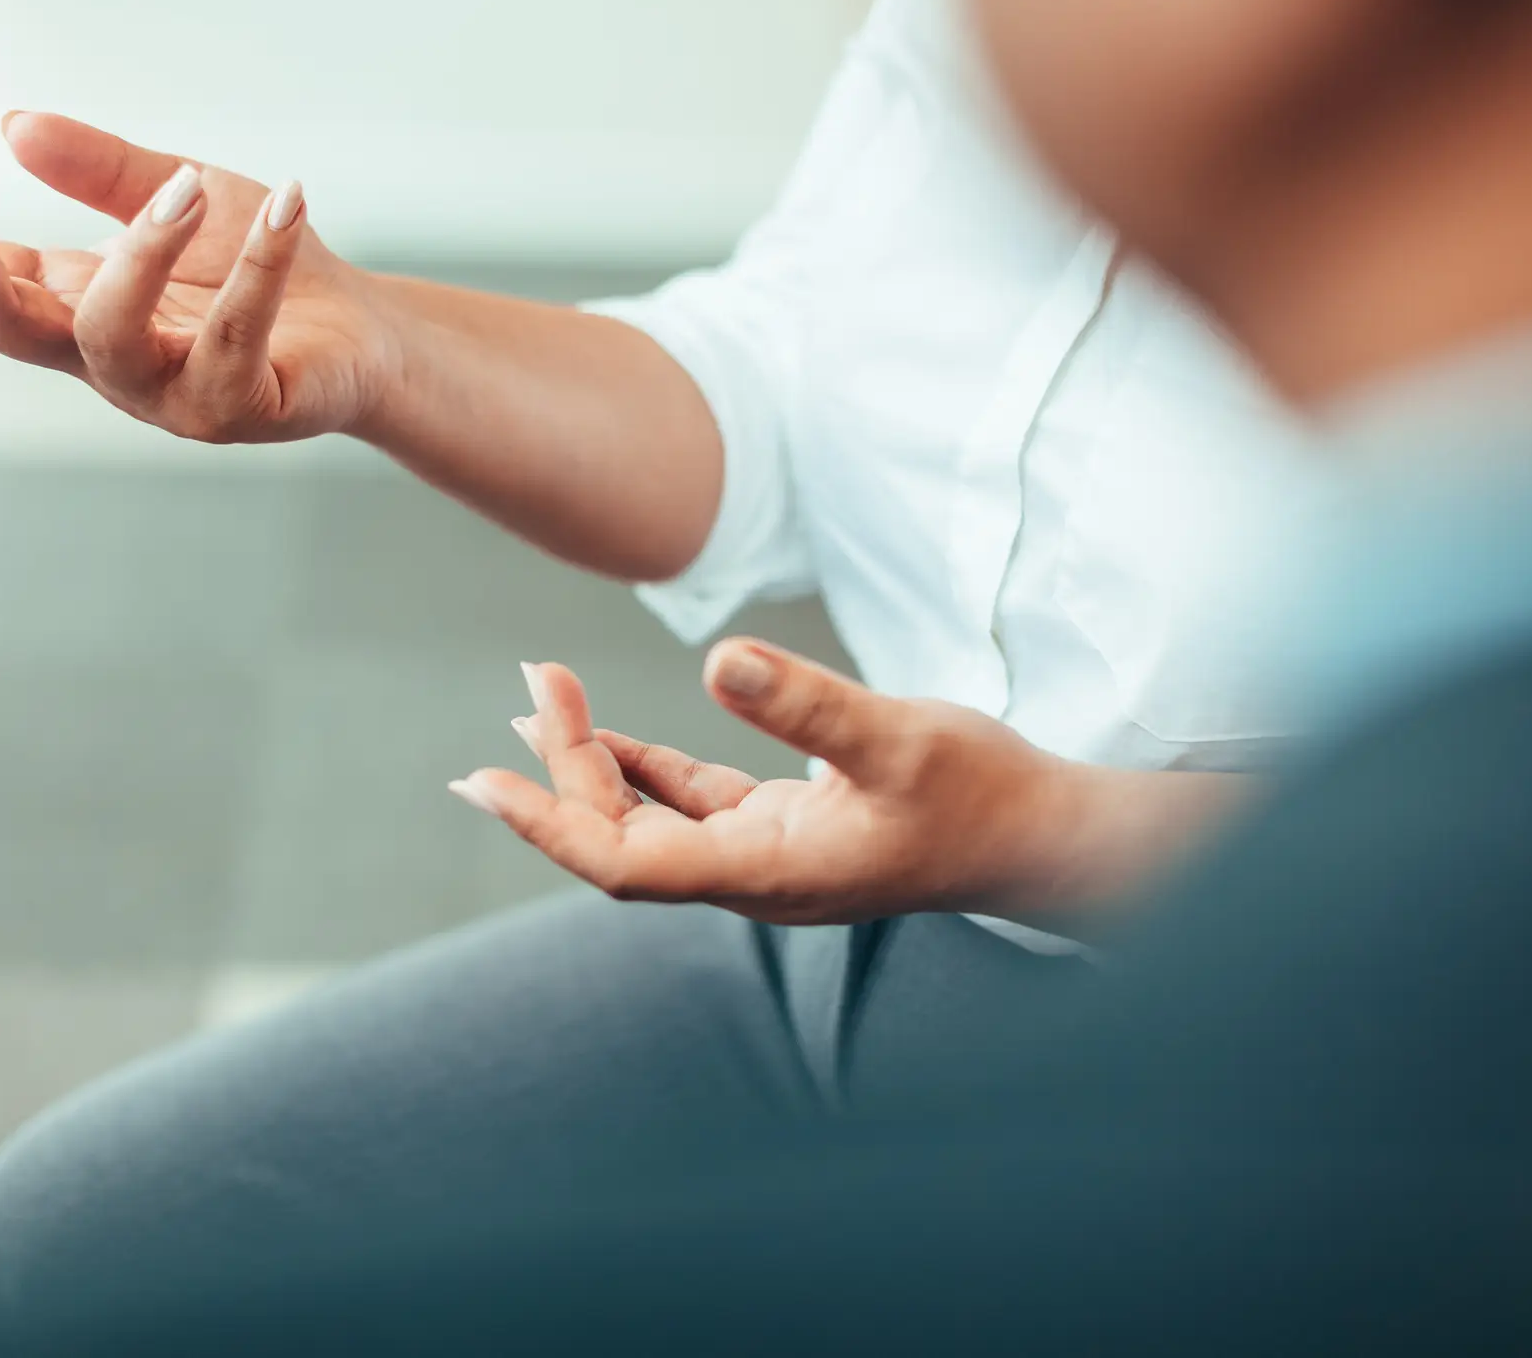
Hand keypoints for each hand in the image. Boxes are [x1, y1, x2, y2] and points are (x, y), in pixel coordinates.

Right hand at [0, 111, 397, 442]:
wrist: (360, 332)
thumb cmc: (260, 269)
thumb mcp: (180, 200)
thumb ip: (103, 172)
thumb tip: (14, 125)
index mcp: (81, 310)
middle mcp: (112, 362)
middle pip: (14, 334)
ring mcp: (171, 396)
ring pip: (111, 338)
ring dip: (139, 254)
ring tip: (183, 189)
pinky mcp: (242, 407)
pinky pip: (235, 338)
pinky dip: (260, 266)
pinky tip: (285, 203)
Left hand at [448, 641, 1107, 925]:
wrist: (1045, 841)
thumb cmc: (983, 796)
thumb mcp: (897, 736)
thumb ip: (807, 702)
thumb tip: (719, 656)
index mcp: (765, 870)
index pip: (621, 862)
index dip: (547, 823)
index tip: (486, 778)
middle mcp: (752, 875)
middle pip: (621, 837)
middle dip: (563, 768)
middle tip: (534, 679)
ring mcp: (768, 856)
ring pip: (651, 821)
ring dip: (593, 768)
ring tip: (539, 704)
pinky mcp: (790, 830)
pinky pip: (693, 805)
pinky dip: (646, 769)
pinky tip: (611, 734)